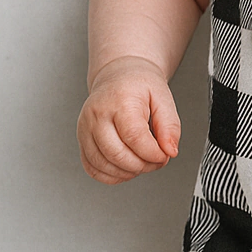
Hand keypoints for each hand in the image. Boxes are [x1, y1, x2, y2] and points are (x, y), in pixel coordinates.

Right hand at [77, 57, 180, 183]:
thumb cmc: (139, 85)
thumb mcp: (163, 98)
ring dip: (128, 172)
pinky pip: (92, 168)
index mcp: (120, 102)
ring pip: (103, 165)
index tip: (164, 155)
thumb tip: (170, 150)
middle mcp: (97, 115)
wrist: (118, 76)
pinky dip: (111, 175)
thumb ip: (170, 126)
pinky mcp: (81, 140)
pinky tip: (126, 167)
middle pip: (117, 155)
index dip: (153, 154)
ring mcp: (85, 129)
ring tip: (143, 162)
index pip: (134, 138)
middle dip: (143, 166)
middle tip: (156, 160)